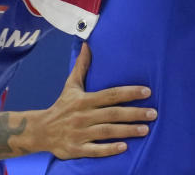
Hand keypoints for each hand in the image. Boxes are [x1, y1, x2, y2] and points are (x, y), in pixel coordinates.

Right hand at [33, 43, 155, 158]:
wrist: (41, 130)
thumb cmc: (62, 106)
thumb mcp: (71, 85)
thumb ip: (81, 66)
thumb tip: (87, 44)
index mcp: (84, 100)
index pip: (110, 94)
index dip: (129, 92)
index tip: (147, 92)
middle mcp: (83, 115)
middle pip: (112, 114)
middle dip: (134, 113)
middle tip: (153, 113)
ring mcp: (80, 133)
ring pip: (107, 132)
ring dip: (127, 130)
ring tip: (146, 130)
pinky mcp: (76, 149)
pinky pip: (95, 150)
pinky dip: (109, 149)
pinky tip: (124, 147)